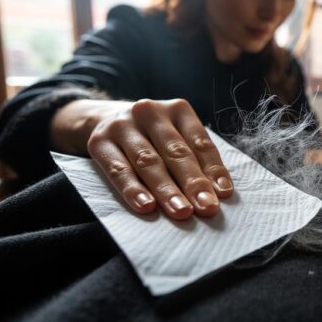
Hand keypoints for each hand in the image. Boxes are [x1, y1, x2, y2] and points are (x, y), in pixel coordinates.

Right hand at [83, 99, 233, 219]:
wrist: (102, 118)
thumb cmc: (152, 137)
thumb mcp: (175, 137)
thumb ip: (194, 159)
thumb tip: (216, 193)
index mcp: (178, 109)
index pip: (200, 142)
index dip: (213, 169)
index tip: (222, 195)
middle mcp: (150, 112)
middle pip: (175, 152)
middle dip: (193, 183)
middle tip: (206, 208)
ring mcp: (123, 125)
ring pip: (148, 162)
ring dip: (167, 190)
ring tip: (181, 211)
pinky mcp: (99, 141)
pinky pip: (119, 170)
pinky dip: (134, 190)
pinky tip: (146, 207)